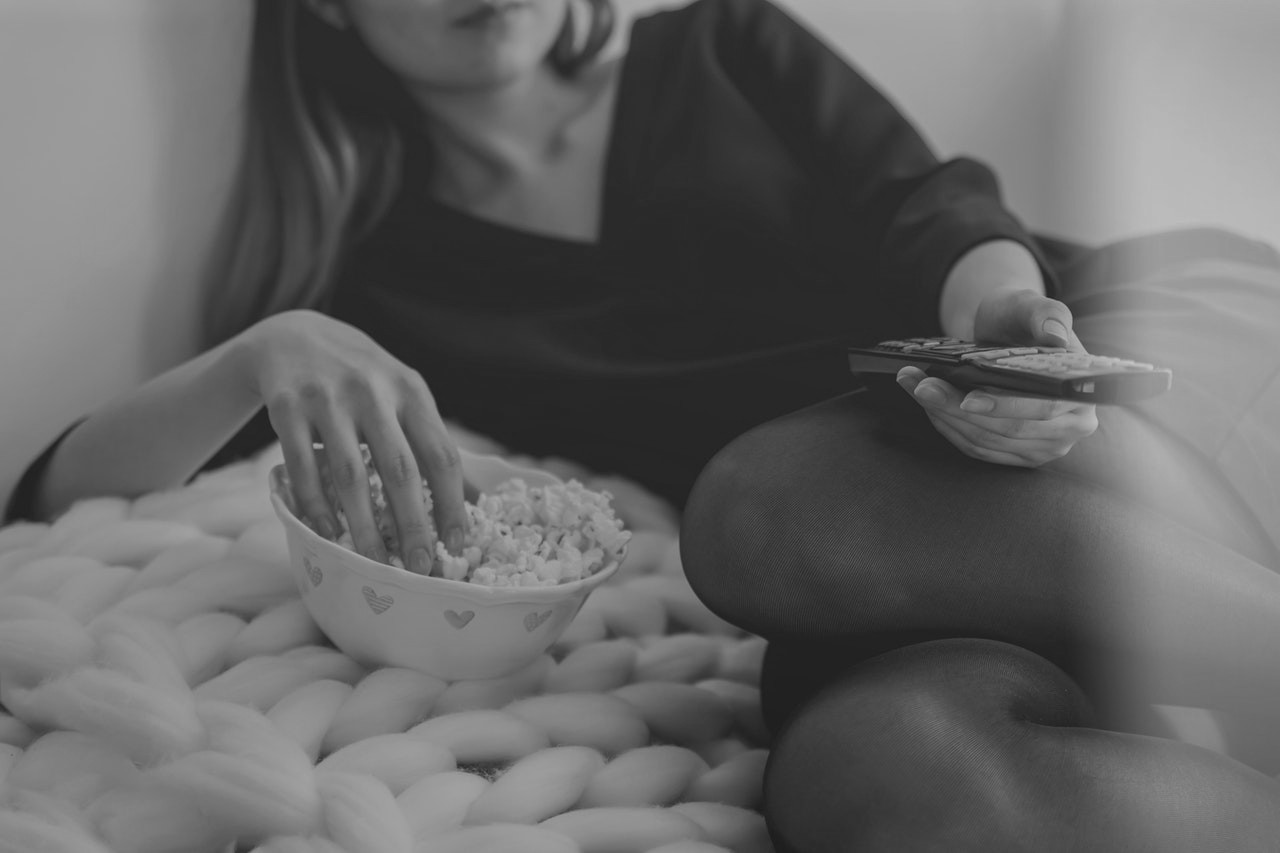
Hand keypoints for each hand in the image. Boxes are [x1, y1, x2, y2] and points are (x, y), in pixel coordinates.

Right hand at [237, 310, 466, 572]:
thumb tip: (476, 499)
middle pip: (401, 470)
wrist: (293, 337)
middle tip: (418, 567)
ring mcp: (328, 399)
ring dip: (363, 525)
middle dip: (414, 525)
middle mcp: (373, 392)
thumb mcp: (403, 395)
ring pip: (350, 475)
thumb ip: (432, 441)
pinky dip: (316, 505)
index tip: (458, 544)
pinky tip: (328, 534)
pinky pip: (303, 466)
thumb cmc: (362, 379)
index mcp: (411, 391)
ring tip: (373, 562)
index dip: (453, 503)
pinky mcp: (287, 408)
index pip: (442, 454)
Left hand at [898, 290, 1098, 466]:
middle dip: (957, 408)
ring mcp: (1044, 446)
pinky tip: (927, 403)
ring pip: (985, 441)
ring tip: (915, 387)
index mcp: (1083, 393)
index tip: (966, 399)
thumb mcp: (1031, 305)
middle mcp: (1071, 427)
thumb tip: (1055, 335)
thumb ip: (1046, 314)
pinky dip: (947, 426)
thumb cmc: (1021, 319)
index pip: (1043, 408)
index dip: (1004, 407)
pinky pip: (976, 447)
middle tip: (922, 385)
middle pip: (1007, 429)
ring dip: (943, 416)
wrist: (1007, 335)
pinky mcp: (1016, 454)